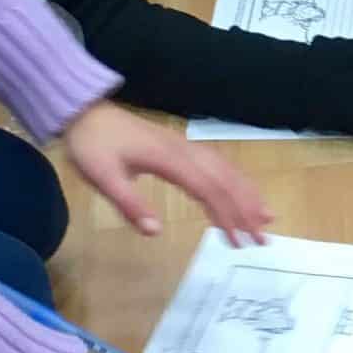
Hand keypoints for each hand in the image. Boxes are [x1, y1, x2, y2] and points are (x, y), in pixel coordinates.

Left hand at [64, 99, 271, 243]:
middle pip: (224, 179)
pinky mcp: (181, 146)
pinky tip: (241, 189)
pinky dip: (234, 178)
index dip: (226, 215)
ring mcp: (185, 146)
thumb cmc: (92, 147)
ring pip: (225, 168)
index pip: (207, 189)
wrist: (85, 111)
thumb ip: (130, 204)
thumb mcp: (103, 178)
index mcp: (169, 159)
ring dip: (247, 192)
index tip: (240, 240)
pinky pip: (216, 162)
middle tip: (264, 236)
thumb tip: (156, 233)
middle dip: (246, 207)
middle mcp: (185, 150)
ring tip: (267, 215)